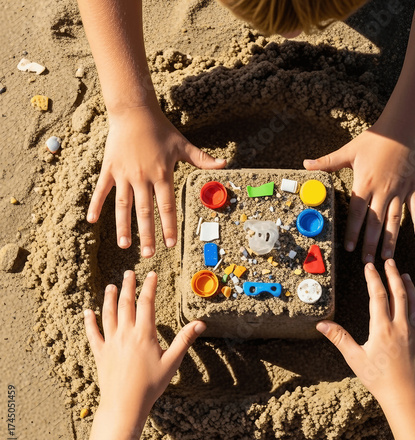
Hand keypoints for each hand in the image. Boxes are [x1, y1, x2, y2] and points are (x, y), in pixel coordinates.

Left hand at [84, 270, 205, 419]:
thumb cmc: (151, 385)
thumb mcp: (172, 362)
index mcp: (144, 334)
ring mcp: (111, 342)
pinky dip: (89, 322)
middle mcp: (125, 334)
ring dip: (109, 298)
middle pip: (125, 304)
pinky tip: (87, 312)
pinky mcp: (100, 353)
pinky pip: (93, 334)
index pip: (146, 303)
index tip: (152, 275)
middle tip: (129, 272)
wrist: (125, 405)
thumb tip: (200, 323)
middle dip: (128, 286)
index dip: (149, 287)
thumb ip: (184, 340)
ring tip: (112, 286)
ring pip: (108, 314)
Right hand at [86, 105, 225, 257]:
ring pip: (123, 206)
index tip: (169, 244)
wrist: (134, 111)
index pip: (166, 206)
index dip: (168, 226)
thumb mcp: (183, 145)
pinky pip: (102, 190)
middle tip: (148, 255)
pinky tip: (91, 220)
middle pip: (145, 211)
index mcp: (162, 174)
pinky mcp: (110, 169)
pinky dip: (96, 204)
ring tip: (124, 245)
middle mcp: (142, 177)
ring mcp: (124, 174)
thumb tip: (225, 163)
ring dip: (123, 227)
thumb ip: (202, 159)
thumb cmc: (161, 130)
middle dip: (147, 234)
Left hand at [304, 124, 414, 262]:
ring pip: (395, 220)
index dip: (353, 231)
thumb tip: (305, 163)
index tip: (349, 248)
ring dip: (391, 239)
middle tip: (367, 262)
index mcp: (365, 184)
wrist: (402, 128)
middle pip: (375, 222)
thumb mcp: (349, 150)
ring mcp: (399, 190)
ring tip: (387, 257)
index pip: (357, 213)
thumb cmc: (374, 139)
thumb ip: (327, 161)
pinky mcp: (413, 187)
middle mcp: (382, 191)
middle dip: (370, 243)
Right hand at [316, 259, 414, 410]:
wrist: (406, 397)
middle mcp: (400, 326)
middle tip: (389, 261)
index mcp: (382, 328)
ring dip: (409, 286)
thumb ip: (339, 338)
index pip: (377, 296)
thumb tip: (320, 325)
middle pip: (398, 293)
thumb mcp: (355, 358)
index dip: (373, 279)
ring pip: (414, 302)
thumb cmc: (378, 380)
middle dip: (392, 275)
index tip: (369, 267)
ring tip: (403, 274)